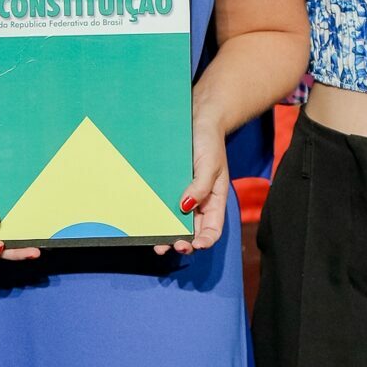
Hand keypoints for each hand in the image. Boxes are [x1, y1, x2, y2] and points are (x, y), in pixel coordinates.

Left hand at [153, 113, 229, 258]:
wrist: (198, 119)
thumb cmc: (209, 141)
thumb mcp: (210, 164)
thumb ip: (201, 186)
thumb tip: (186, 207)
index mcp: (215, 200)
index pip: (213, 229)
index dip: (205, 241)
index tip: (195, 245)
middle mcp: (201, 202)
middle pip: (194, 232)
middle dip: (184, 243)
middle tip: (172, 247)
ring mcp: (185, 196)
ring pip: (178, 224)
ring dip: (169, 236)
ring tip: (158, 244)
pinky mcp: (171, 188)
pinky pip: (166, 208)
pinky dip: (160, 219)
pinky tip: (151, 224)